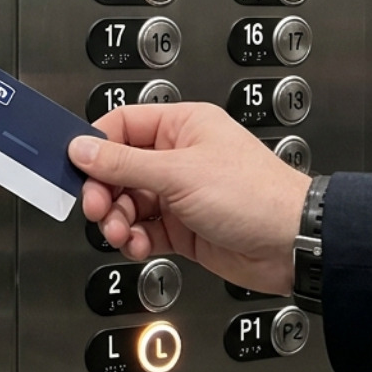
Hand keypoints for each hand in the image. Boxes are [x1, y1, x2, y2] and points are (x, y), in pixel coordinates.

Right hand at [70, 102, 309, 295]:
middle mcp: (179, 157)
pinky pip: (143, 229)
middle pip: (119, 169)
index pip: (121, 126)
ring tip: (121, 233)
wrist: (293, 245)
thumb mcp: (179, 173)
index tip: (79, 169)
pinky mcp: (183, 227)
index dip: (96, 148)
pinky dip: (134, 239)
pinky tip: (137, 245)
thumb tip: (82, 149)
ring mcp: (180, 193)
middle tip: (98, 209)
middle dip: (104, 191)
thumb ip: (124, 164)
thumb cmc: (256, 196)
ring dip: (117, 220)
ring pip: (127, 203)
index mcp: (182, 126)